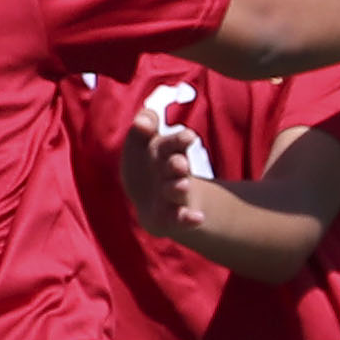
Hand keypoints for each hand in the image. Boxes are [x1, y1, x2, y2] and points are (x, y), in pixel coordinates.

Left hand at [119, 119, 212, 235]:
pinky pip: (181, 218)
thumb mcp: (141, 145)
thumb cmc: (147, 166)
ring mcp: (174, 195)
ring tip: (182, 185)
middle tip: (179, 163)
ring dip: (179, 187)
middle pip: (177, 166)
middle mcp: (173, 173)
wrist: (151, 202)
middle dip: (177, 164)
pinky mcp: (172, 217)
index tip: (188, 137)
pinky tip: (198, 217)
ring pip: (177, 191)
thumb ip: (143, 127)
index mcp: (166, 152)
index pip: (172, 143)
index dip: (179, 140)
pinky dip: (189, 218)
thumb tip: (142, 120)